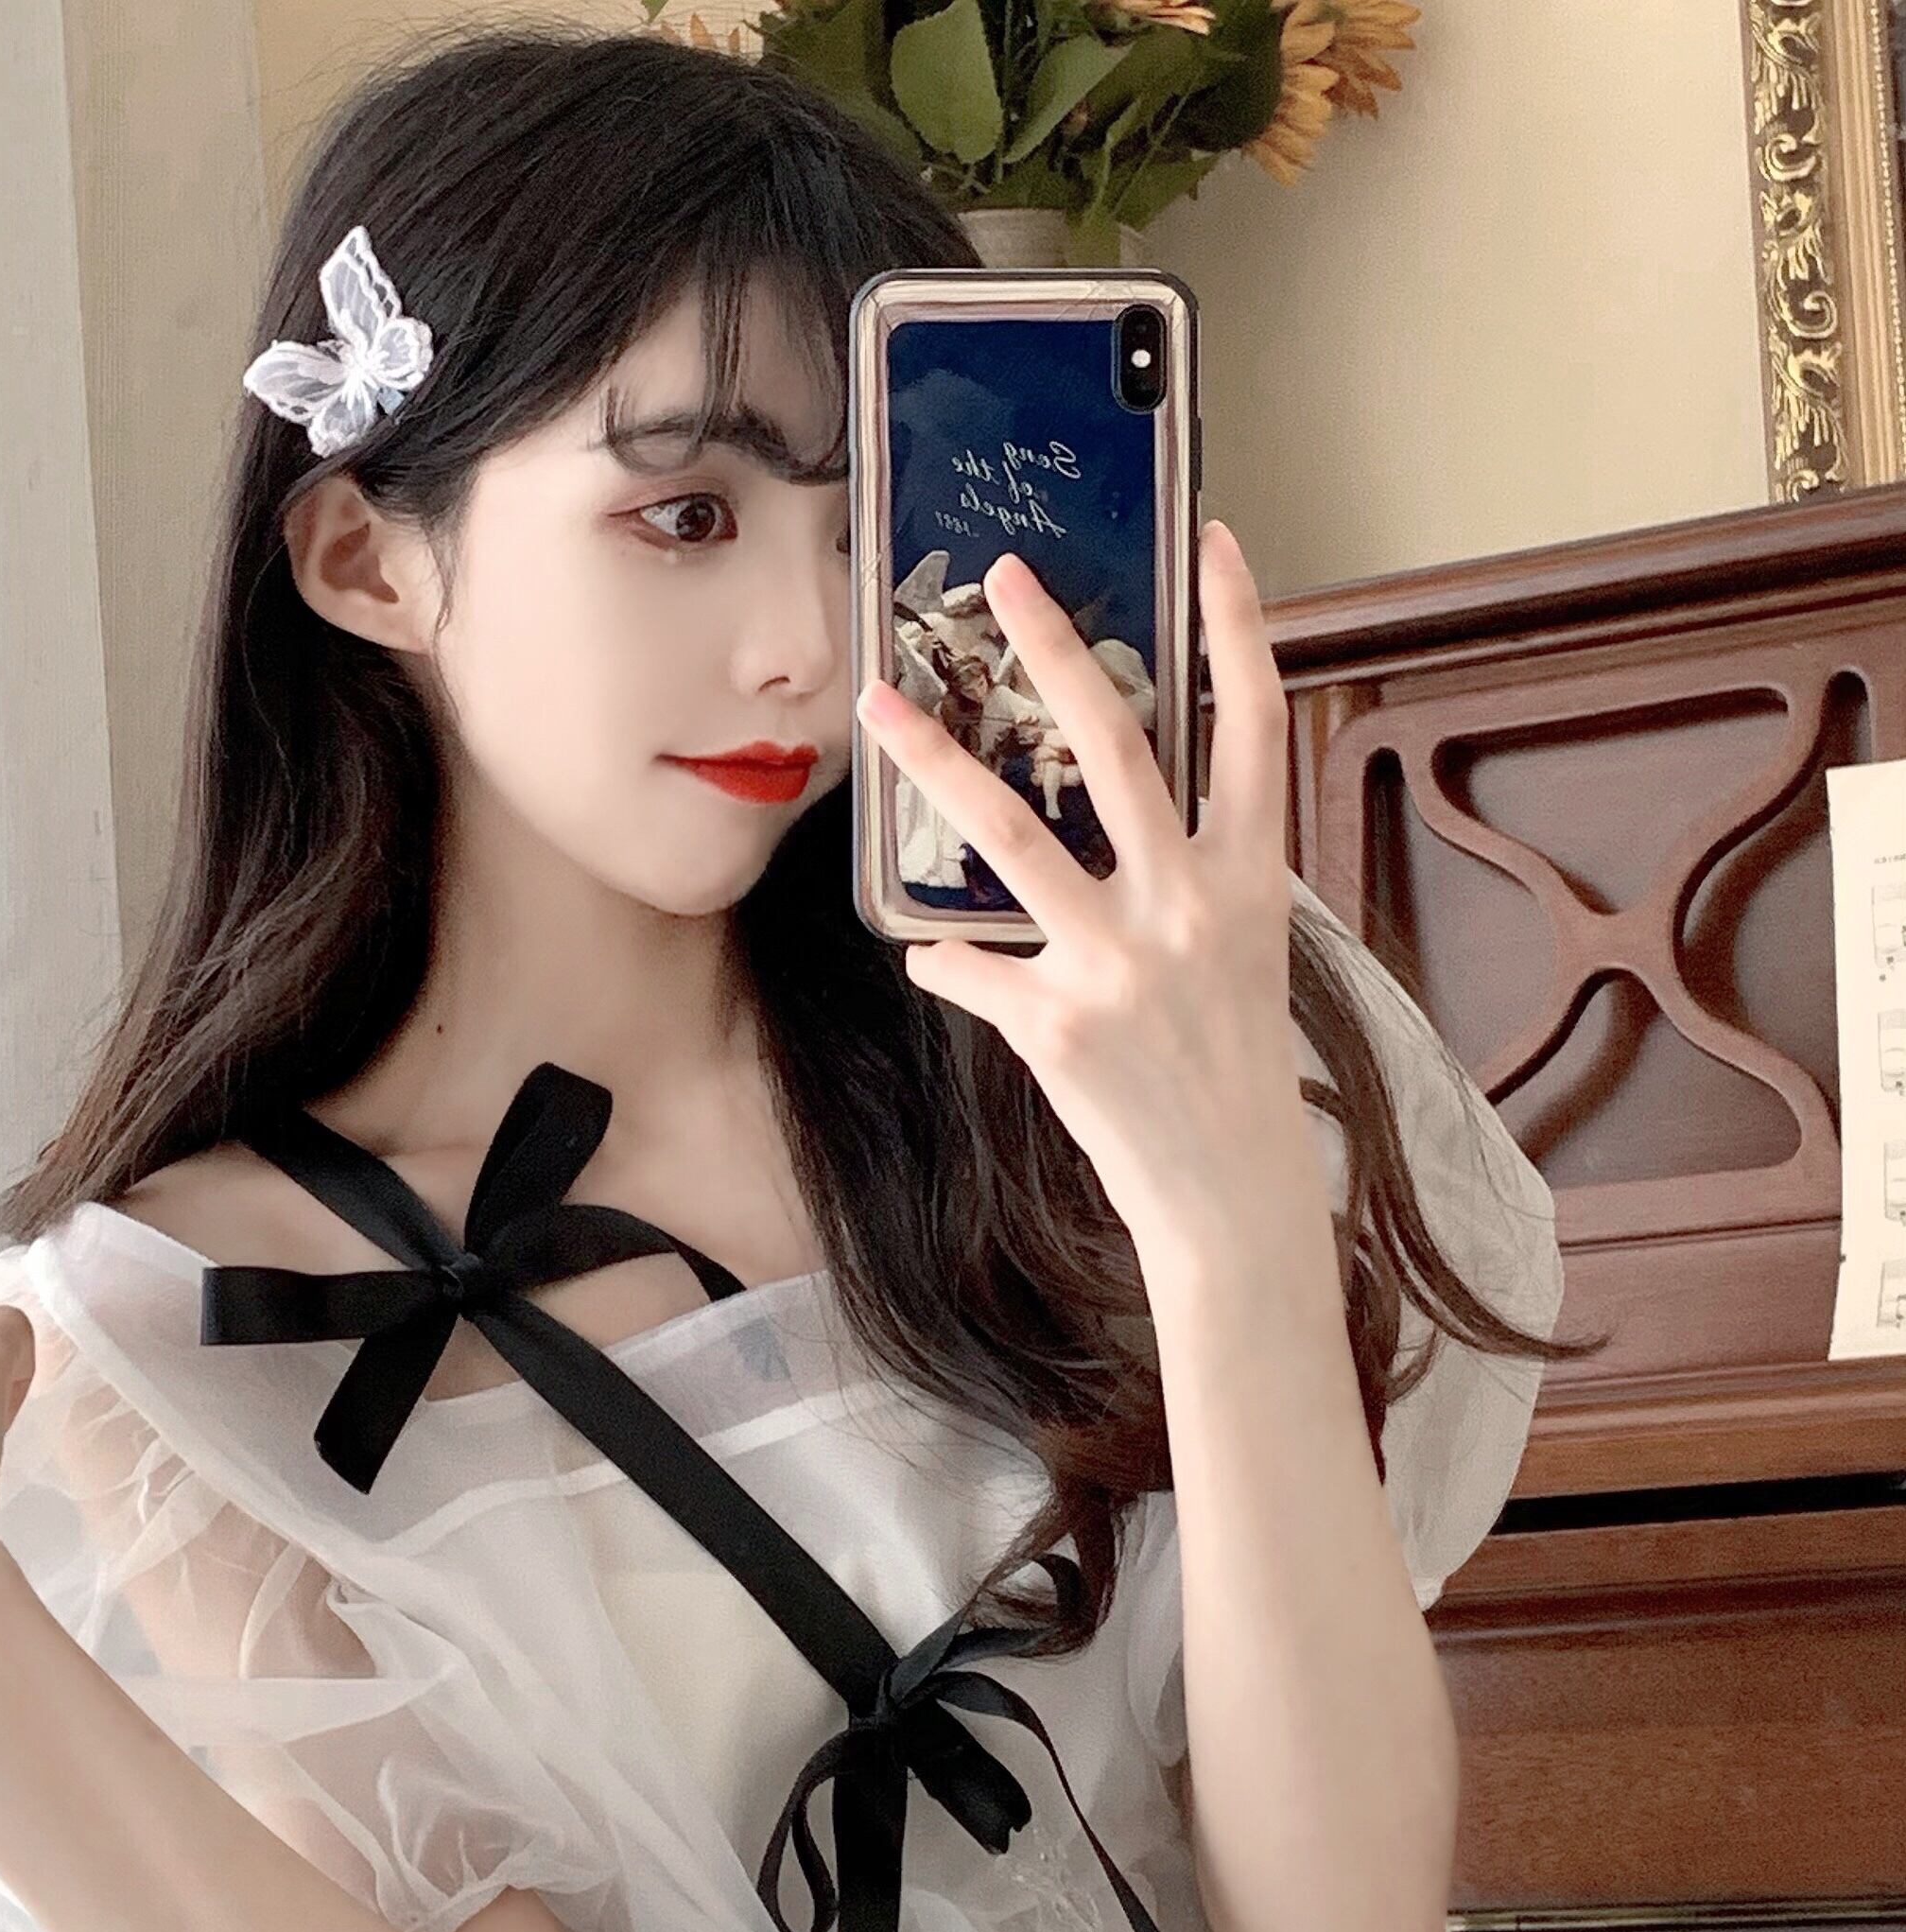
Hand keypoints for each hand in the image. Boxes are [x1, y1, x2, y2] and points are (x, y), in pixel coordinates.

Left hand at [856, 520, 1311, 1288]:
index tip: (1210, 544)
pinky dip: (943, 962)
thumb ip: (1186, 876)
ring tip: (878, 709)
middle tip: (1004, 579)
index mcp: (1247, 876)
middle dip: (1055, 651)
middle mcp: (1186, 904)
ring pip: (1011, 836)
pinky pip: (968, 968)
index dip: (1236, 628)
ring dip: (936, 765)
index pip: (1253, 724)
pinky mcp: (1056, 1023)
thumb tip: (1104, 823)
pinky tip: (926, 957)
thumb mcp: (1240, 952)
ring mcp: (1118, 963)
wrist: (1227, 1186)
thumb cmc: (1231, 1062)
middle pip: (1112, 747)